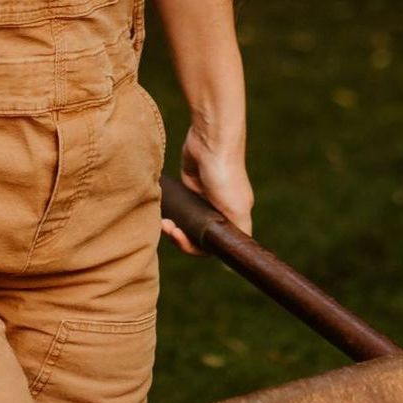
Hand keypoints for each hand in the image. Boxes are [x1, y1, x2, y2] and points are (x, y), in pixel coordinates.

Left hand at [161, 121, 253, 255]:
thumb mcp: (236, 207)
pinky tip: (163, 210)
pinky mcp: (191, 185)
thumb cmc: (226, 174)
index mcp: (233, 217)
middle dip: (180, 236)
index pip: (213, 245)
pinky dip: (172, 210)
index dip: (195, 248)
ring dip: (174, 225)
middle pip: (197, 235)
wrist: (211, 140)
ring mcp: (205, 198)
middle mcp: (220, 209)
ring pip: (187, 222)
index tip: (180, 238)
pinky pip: (180, 205)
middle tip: (168, 228)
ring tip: (164, 221)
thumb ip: (239, 232)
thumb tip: (234, 263)